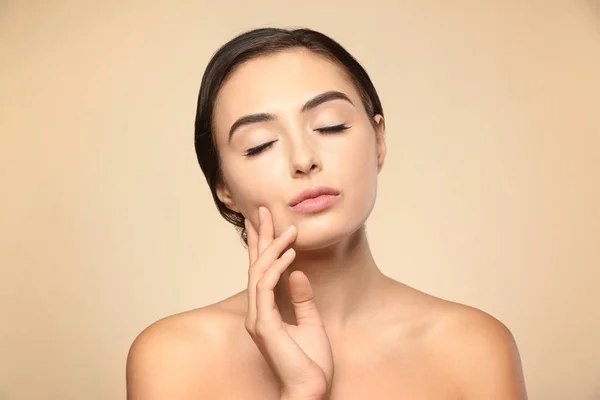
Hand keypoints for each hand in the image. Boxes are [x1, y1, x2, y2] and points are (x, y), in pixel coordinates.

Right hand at [244, 207, 333, 399]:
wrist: (310, 390)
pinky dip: (278, 268)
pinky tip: (291, 253)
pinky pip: (267, 287)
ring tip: (288, 229)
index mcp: (266, 311)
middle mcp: (257, 312)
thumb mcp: (311, 323)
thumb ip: (302, 299)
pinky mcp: (264, 324)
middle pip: (255, 266)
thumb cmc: (310, 363)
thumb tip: (298, 273)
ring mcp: (258, 318)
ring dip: (273, 248)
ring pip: (260, 273)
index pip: (262, 271)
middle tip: (261, 210)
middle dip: (259, 237)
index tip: (264, 222)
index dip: (263, 245)